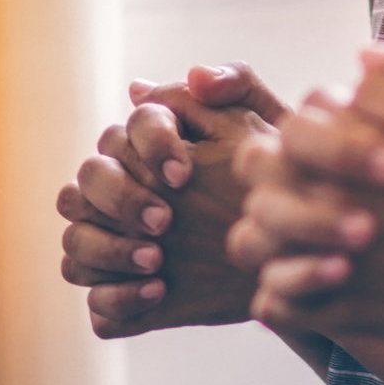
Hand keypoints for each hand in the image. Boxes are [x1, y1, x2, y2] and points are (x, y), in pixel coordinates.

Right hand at [56, 63, 283, 337]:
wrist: (307, 251)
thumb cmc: (288, 183)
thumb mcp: (276, 130)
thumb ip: (234, 86)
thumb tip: (176, 79)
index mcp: (148, 151)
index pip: (119, 136)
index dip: (146, 149)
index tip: (184, 173)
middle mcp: (123, 197)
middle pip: (84, 185)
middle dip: (120, 201)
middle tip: (166, 222)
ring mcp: (121, 249)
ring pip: (76, 244)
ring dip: (108, 250)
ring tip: (158, 262)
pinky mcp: (131, 299)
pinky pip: (97, 305)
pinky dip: (116, 299)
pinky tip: (156, 292)